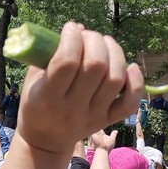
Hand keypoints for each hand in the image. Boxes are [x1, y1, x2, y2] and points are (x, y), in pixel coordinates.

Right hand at [16, 22, 143, 153]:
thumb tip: (78, 29)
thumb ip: (48, 55)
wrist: (45, 140)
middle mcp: (72, 109)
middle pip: (95, 66)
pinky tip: (129, 66)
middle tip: (88, 36)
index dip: (72, 38)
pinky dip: (135, 82)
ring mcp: (93, 116)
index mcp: (48, 98)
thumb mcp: (32, 80)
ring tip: (105, 43)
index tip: (70, 28)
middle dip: (94, 41)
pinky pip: (129, 102)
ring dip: (115, 53)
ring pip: (115, 79)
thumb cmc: (35, 103)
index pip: (67, 63)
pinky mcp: (108, 121)